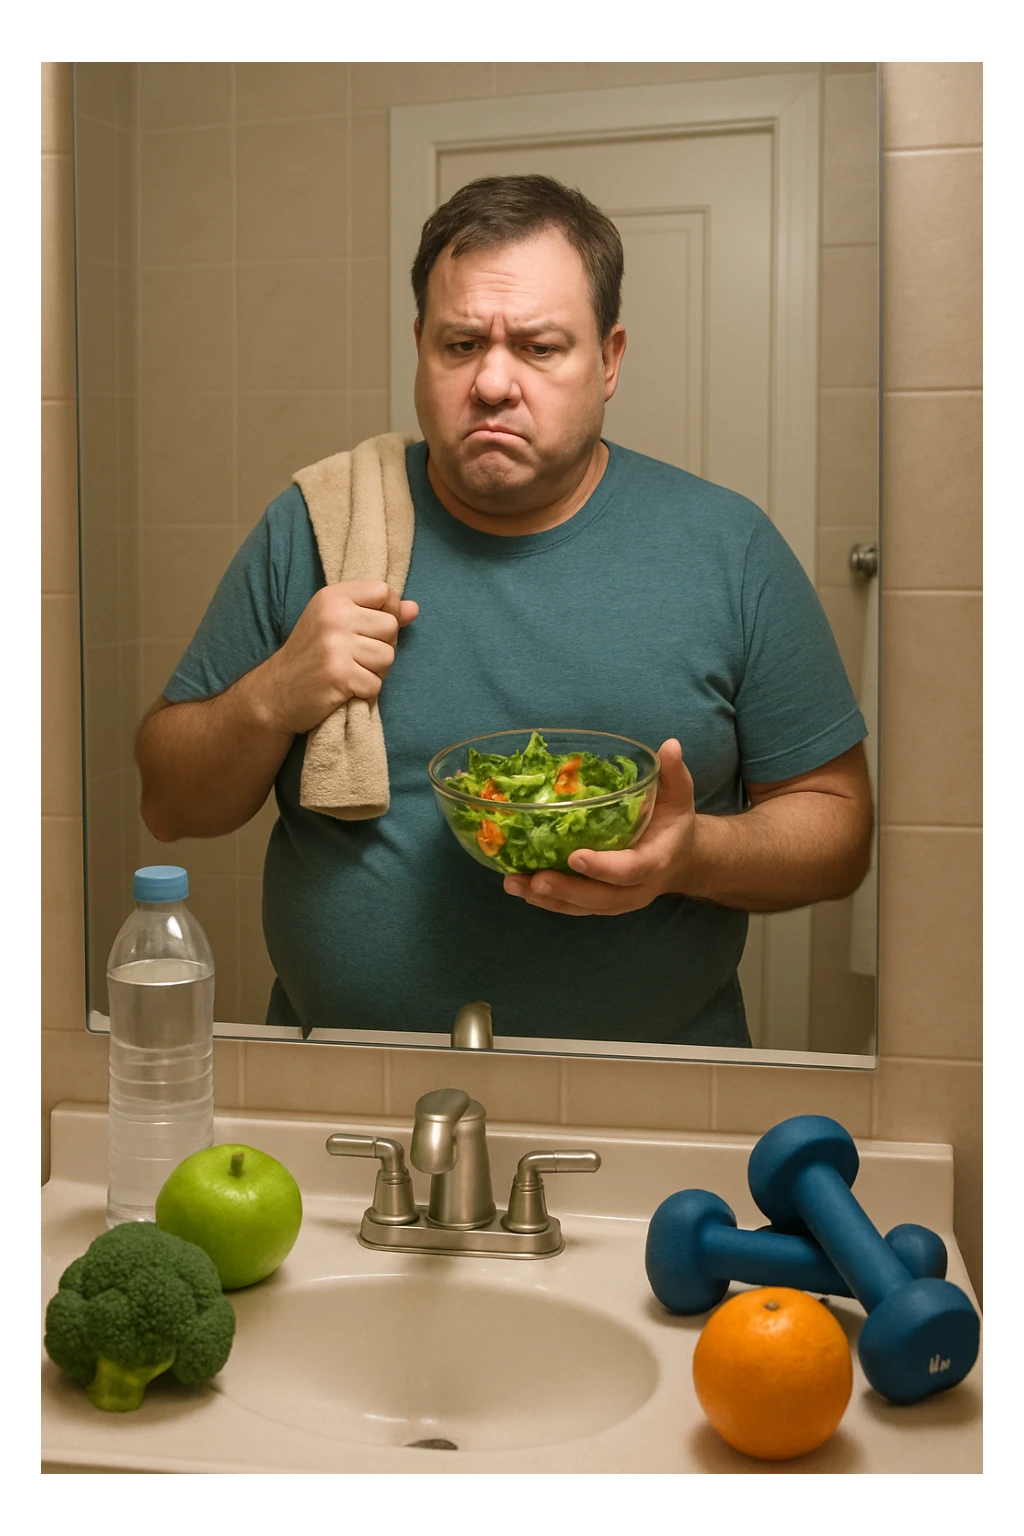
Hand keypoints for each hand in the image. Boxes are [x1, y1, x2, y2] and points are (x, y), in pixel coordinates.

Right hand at [255, 581, 418, 736]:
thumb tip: (414, 608)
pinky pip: (376, 684)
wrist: (275, 692)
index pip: (384, 591)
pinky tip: (345, 688)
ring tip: (350, 672)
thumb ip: (376, 613)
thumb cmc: (311, 654)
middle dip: (381, 646)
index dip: (389, 612)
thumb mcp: (338, 623)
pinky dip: (365, 692)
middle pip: (391, 627)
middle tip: (356, 657)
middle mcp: (334, 616)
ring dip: (375, 671)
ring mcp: (335, 646)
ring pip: (387, 657)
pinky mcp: (338, 675)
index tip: (371, 629)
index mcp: (333, 597)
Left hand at [502, 739, 697, 915]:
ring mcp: (618, 901)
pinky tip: (521, 889)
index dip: (603, 866)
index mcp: (655, 862)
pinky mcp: (601, 904)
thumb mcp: (678, 796)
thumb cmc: (673, 823)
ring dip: (547, 899)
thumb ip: (673, 773)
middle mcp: (636, 889)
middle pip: (600, 897)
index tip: (575, 856)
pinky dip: (547, 901)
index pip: (630, 870)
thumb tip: (669, 745)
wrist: (680, 860)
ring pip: (582, 907)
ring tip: (515, 885)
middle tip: (535, 879)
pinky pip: (573, 908)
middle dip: (566, 889)